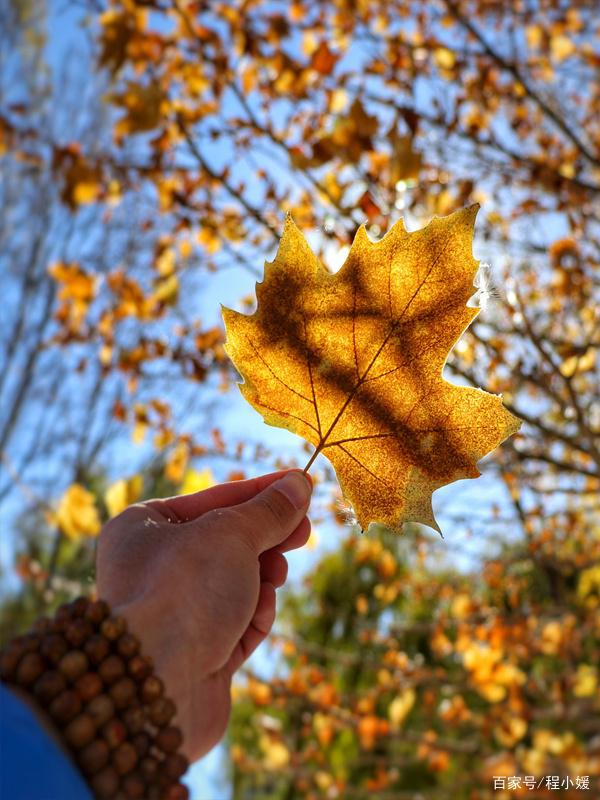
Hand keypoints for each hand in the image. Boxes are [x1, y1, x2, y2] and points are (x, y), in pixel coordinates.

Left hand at [96, 469, 311, 761]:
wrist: (160, 684)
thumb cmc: (184, 592)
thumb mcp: (232, 535)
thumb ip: (268, 510)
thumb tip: (299, 483)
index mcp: (142, 528)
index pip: (213, 499)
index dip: (261, 491)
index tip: (300, 484)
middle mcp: (151, 568)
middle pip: (226, 542)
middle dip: (266, 539)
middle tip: (304, 530)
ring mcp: (173, 613)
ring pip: (236, 582)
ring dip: (262, 578)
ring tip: (275, 576)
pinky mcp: (195, 652)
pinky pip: (236, 622)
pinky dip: (254, 616)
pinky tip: (259, 614)